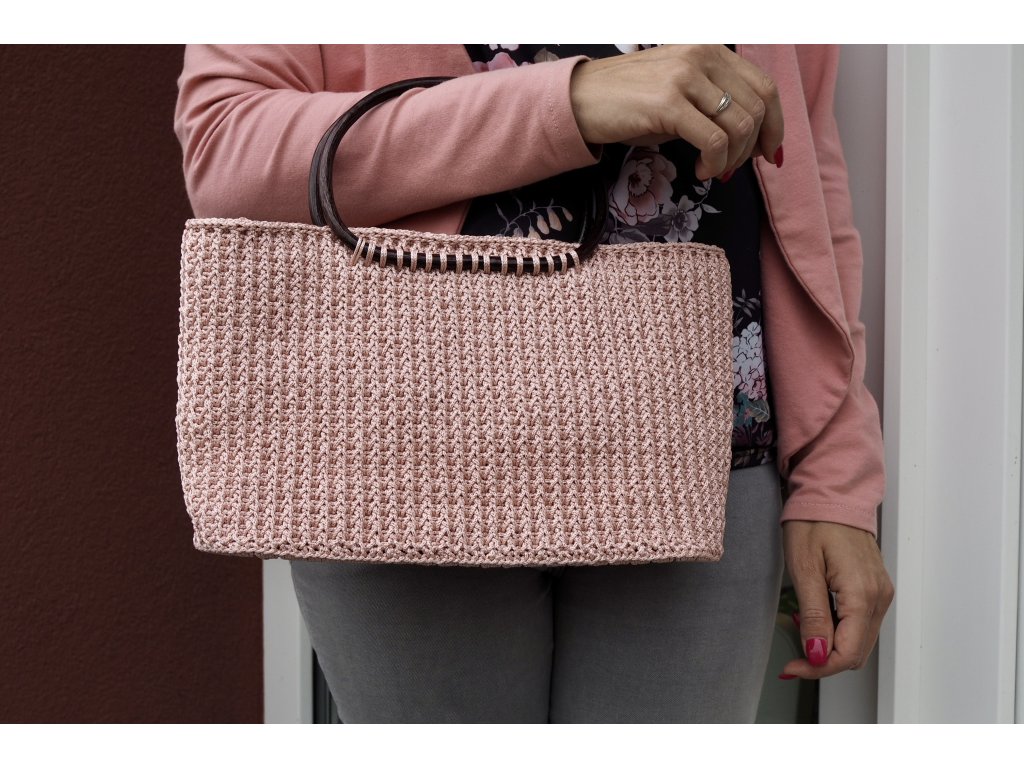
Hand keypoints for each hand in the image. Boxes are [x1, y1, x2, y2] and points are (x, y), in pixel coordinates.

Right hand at [568, 44, 783, 181]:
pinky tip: (701, 170)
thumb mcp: (679, 92)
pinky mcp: (669, 103)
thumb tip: (748, 137)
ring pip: (740, 125)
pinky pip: (714, 140)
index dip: (775, 124)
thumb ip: (713, 103)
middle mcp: (702, 55)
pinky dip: (715, 162)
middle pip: (758, 107)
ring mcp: (685, 77)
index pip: (763, 86)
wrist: (581, 100)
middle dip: (753, 147)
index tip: (767, 152)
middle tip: (733, 168)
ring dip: (732, 159)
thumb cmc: (629, 102)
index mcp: (710, 50)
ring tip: (713, 171)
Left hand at [780, 520, 893, 678]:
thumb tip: (818, 655)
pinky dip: (839, 633)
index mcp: (862, 595)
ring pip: (859, 642)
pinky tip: (816, 621)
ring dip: (831, 649)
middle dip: (823, 662)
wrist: (832, 495)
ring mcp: (881, 593)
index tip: (791, 668)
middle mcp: (879, 598)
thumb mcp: (804, 569)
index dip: (817, 668)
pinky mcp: (876, 589)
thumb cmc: (814, 523)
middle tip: (791, 660)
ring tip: (801, 636)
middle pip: (856, 654)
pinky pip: (861, 625)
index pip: (846, 653)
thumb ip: (813, 616)